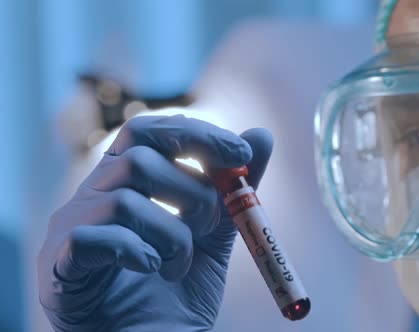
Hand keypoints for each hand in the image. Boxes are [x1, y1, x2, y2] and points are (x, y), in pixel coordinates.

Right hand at [38, 115, 272, 330]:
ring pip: (125, 201)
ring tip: (180, 265)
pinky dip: (139, 253)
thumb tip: (262, 134)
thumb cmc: (177, 289)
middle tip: (210, 225)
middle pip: (138, 158)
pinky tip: (152, 270)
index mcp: (127, 179)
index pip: (150, 131)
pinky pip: (95, 238)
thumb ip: (235, 189)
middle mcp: (94, 194)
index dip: (196, 134)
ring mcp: (71, 226)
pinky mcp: (58, 264)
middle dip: (192, 191)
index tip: (243, 152)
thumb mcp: (217, 235)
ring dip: (173, 236)